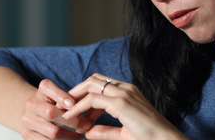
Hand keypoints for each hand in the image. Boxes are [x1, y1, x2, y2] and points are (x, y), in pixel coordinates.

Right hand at [21, 79, 92, 139]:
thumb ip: (68, 98)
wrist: (35, 114)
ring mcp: (27, 120)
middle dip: (73, 121)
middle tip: (86, 126)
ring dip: (70, 136)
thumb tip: (76, 107)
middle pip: (51, 113)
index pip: (48, 88)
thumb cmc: (55, 104)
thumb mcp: (61, 96)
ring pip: (52, 132)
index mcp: (41, 90)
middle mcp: (31, 104)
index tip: (74, 105)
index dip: (61, 96)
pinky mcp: (27, 134)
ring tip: (80, 136)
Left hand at [62, 74, 189, 139]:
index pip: (101, 84)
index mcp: (129, 92)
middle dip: (76, 91)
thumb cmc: (150, 138)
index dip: (85, 94)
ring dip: (75, 96)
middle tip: (64, 106)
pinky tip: (71, 117)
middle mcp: (126, 88)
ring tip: (64, 110)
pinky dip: (79, 107)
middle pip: (93, 79)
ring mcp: (124, 93)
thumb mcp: (124, 133)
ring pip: (91, 85)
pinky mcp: (122, 103)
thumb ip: (106, 131)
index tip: (75, 109)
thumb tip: (88, 132)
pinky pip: (93, 100)